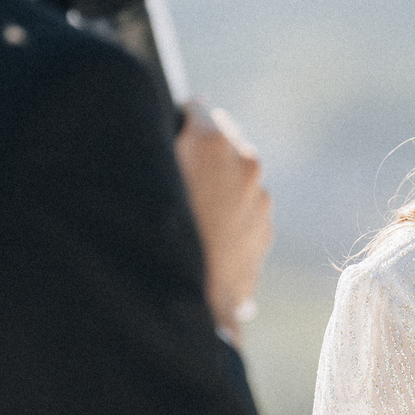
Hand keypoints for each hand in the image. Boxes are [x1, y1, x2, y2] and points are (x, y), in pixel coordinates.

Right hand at [175, 100, 270, 343]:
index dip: (178, 119)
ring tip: (191, 214)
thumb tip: (167, 134)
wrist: (195, 307)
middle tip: (176, 173)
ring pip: (238, 177)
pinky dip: (231, 214)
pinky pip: (246, 209)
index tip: (169, 130)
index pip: (197, 107)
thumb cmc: (159, 242)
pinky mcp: (266, 229)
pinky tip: (206, 237)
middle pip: (223, 139)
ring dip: (219, 185)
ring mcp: (261, 198)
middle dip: (203, 151)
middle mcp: (246, 163)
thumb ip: (162, 151)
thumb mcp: (149, 185)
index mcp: (213, 143)